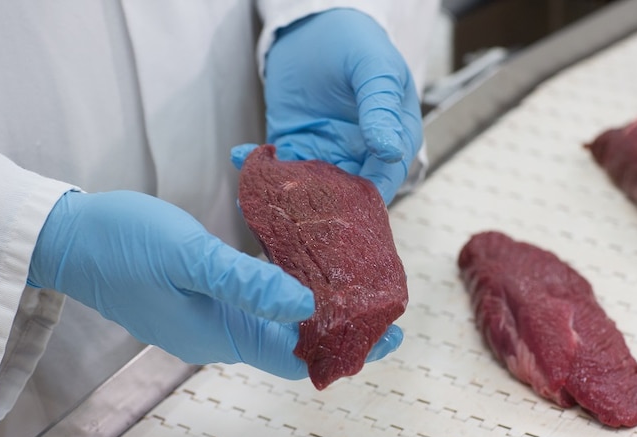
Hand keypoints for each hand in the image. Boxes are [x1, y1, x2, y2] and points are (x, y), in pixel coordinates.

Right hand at [27, 190, 401, 377]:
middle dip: (339, 329)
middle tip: (381, 305)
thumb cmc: (120, 244)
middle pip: (292, 344)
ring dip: (315, 308)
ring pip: (275, 321)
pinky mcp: (200, 295)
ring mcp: (207, 316)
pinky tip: (302, 265)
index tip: (388, 335)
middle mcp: (218, 334)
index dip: (345, 350)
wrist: (67, 238)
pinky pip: (253, 301)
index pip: (295, 359)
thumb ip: (245, 281)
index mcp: (218, 334)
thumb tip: (304, 304)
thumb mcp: (188, 256)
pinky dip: (283, 289)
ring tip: (354, 282)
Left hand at [240, 8, 422, 204]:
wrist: (314, 25)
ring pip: (311, 189)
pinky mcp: (296, 146)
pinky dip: (261, 172)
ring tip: (259, 191)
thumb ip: (380, 108)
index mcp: (394, 138)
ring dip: (286, 195)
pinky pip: (280, 170)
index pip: (384, 180)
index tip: (343, 211)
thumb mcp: (373, 68)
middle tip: (292, 211)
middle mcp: (362, 154)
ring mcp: (328, 152)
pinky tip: (243, 161)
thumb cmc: (354, 41)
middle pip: (347, 196)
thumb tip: (391, 151)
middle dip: (320, 208)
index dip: (367, 199)